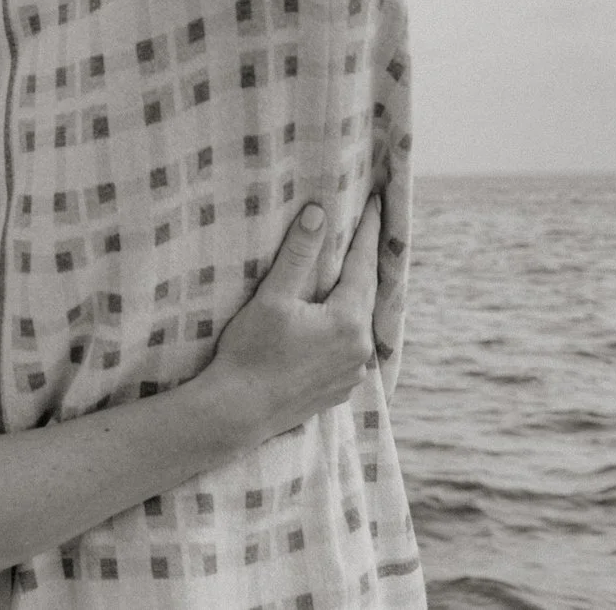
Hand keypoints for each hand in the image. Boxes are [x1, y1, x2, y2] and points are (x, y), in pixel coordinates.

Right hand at [202, 194, 382, 432]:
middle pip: (366, 293)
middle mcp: (360, 348)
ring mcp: (353, 373)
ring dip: (355, 296)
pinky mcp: (340, 389)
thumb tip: (318, 214)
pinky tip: (333, 321)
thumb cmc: (251, 352)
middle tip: (367, 230)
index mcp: (348, 321)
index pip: (363, 264)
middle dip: (364, 261)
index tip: (377, 203)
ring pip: (360, 322)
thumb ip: (298, 255)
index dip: (369, 231)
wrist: (238, 412)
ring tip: (350, 272)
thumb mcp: (273, 297)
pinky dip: (345, 327)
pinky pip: (351, 348)